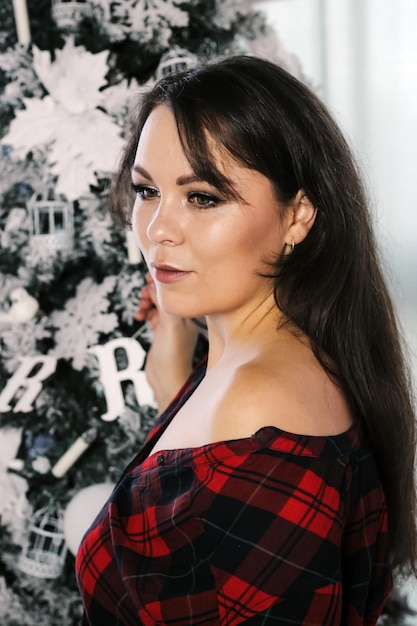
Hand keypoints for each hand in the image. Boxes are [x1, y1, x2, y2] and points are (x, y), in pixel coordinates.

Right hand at [137, 275, 200, 411]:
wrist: (166, 380)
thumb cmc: (173, 356)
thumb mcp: (169, 325)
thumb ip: (163, 302)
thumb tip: (155, 284)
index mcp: (191, 313)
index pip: (179, 289)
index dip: (163, 281)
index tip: (149, 276)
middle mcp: (183, 317)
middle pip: (166, 294)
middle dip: (152, 291)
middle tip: (143, 294)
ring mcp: (172, 324)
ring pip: (157, 303)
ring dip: (146, 302)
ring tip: (141, 308)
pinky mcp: (162, 331)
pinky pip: (152, 314)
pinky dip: (145, 312)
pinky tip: (140, 316)